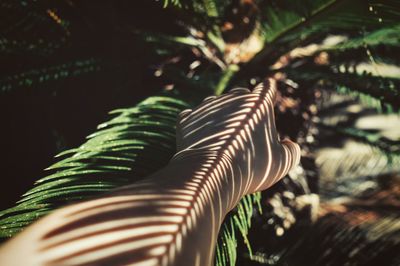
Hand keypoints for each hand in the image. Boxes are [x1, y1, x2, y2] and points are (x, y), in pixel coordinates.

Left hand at [175, 78, 300, 194]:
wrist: (210, 173)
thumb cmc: (251, 167)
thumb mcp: (282, 163)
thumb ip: (291, 151)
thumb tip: (288, 144)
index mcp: (258, 103)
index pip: (267, 87)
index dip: (268, 93)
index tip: (267, 99)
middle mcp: (232, 98)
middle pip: (240, 93)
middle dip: (244, 105)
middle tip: (245, 125)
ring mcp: (207, 107)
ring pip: (215, 103)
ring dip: (220, 115)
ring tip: (222, 135)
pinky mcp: (187, 119)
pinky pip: (192, 116)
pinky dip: (197, 124)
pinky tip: (201, 136)